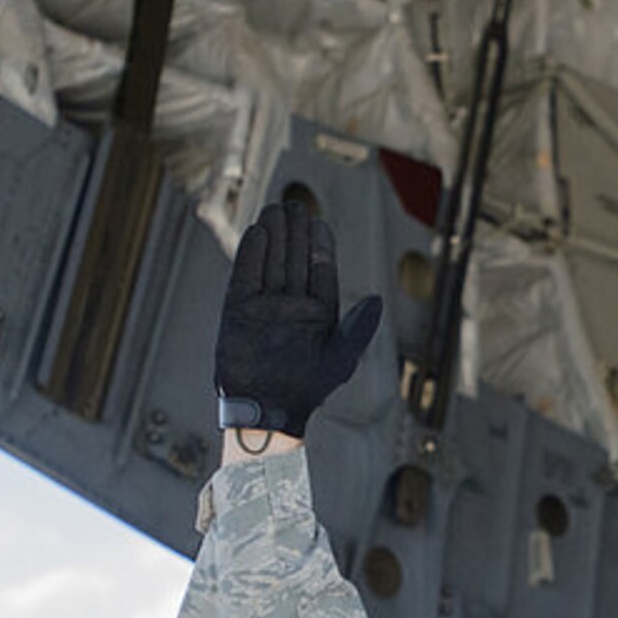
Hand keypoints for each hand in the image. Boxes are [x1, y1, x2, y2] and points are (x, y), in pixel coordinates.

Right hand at [215, 202, 382, 437]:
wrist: (269, 411)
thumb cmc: (309, 389)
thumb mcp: (341, 358)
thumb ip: (359, 328)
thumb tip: (378, 300)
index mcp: (319, 314)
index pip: (320, 270)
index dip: (318, 245)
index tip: (318, 222)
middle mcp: (291, 306)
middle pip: (294, 261)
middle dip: (295, 233)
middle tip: (294, 206)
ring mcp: (264, 307)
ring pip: (271, 264)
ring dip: (274, 237)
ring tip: (276, 211)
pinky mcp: (238, 312)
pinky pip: (245, 277)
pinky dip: (251, 255)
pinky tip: (257, 233)